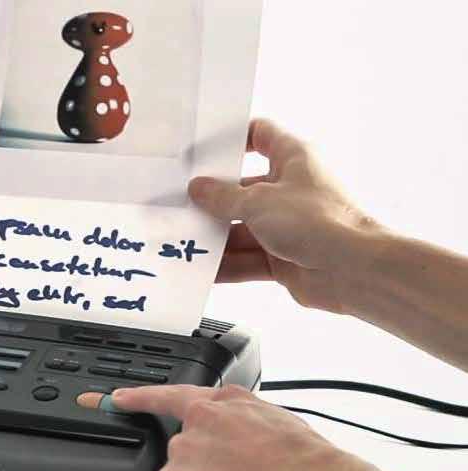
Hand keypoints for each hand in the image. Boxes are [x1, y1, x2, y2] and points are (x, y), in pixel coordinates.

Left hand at [77, 385, 349, 470]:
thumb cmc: (305, 466)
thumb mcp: (281, 428)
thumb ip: (250, 431)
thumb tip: (253, 452)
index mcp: (225, 404)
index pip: (173, 397)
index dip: (141, 398)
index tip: (116, 398)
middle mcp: (197, 423)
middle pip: (189, 462)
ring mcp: (180, 453)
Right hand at [190, 119, 385, 313]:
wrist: (354, 271)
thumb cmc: (320, 222)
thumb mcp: (259, 201)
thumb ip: (223, 197)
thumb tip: (199, 188)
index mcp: (293, 159)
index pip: (261, 135)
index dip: (233, 139)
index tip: (202, 150)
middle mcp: (290, 190)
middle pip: (241, 189)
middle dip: (211, 200)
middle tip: (179, 203)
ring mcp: (286, 226)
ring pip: (240, 228)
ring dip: (214, 237)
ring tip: (182, 241)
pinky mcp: (282, 258)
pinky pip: (245, 259)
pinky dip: (225, 265)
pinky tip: (200, 269)